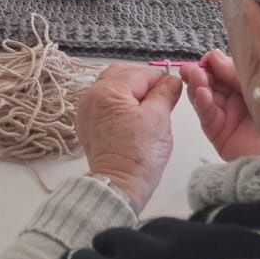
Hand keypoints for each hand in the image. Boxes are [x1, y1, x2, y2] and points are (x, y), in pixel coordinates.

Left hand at [76, 63, 183, 212]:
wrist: (120, 185)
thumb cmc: (139, 155)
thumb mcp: (159, 118)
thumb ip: (165, 93)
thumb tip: (172, 80)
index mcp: (108, 91)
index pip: (140, 73)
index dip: (160, 80)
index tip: (172, 90)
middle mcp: (92, 96)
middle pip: (122, 75)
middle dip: (143, 82)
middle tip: (161, 97)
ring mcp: (87, 110)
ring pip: (112, 87)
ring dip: (131, 92)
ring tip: (148, 109)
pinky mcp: (88, 124)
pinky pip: (105, 103)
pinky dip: (119, 104)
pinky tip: (132, 117)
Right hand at [180, 51, 259, 160]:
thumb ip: (235, 72)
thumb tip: (214, 56)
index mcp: (246, 87)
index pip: (223, 71)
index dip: (213, 64)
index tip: (208, 59)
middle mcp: (234, 101)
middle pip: (209, 83)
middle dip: (199, 74)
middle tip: (193, 68)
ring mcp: (226, 117)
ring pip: (203, 98)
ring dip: (197, 86)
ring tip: (194, 76)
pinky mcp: (219, 134)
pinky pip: (208, 116)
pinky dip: (202, 104)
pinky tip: (201, 93)